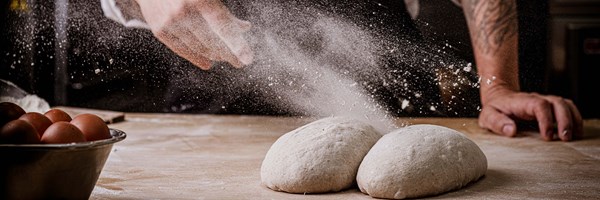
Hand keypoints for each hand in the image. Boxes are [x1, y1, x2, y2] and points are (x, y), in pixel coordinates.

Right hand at [135, 0, 252, 68]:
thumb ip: (225, 12)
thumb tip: (244, 28)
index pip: (224, 27)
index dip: (237, 45)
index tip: (247, 59)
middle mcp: (183, 11)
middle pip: (212, 41)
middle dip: (228, 53)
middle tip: (239, 61)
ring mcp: (170, 22)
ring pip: (198, 47)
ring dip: (215, 55)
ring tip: (224, 57)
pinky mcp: (160, 30)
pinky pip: (182, 49)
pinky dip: (197, 57)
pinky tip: (207, 63)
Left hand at [478, 88, 582, 140]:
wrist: (499, 98)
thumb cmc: (494, 109)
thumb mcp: (488, 116)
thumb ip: (497, 122)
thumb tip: (510, 130)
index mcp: (522, 101)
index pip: (539, 105)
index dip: (546, 119)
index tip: (547, 136)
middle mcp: (536, 99)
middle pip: (557, 103)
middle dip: (564, 120)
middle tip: (565, 138)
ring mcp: (545, 102)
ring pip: (565, 104)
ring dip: (573, 119)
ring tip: (573, 136)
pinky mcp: (551, 107)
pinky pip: (567, 108)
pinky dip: (575, 118)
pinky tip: (576, 132)